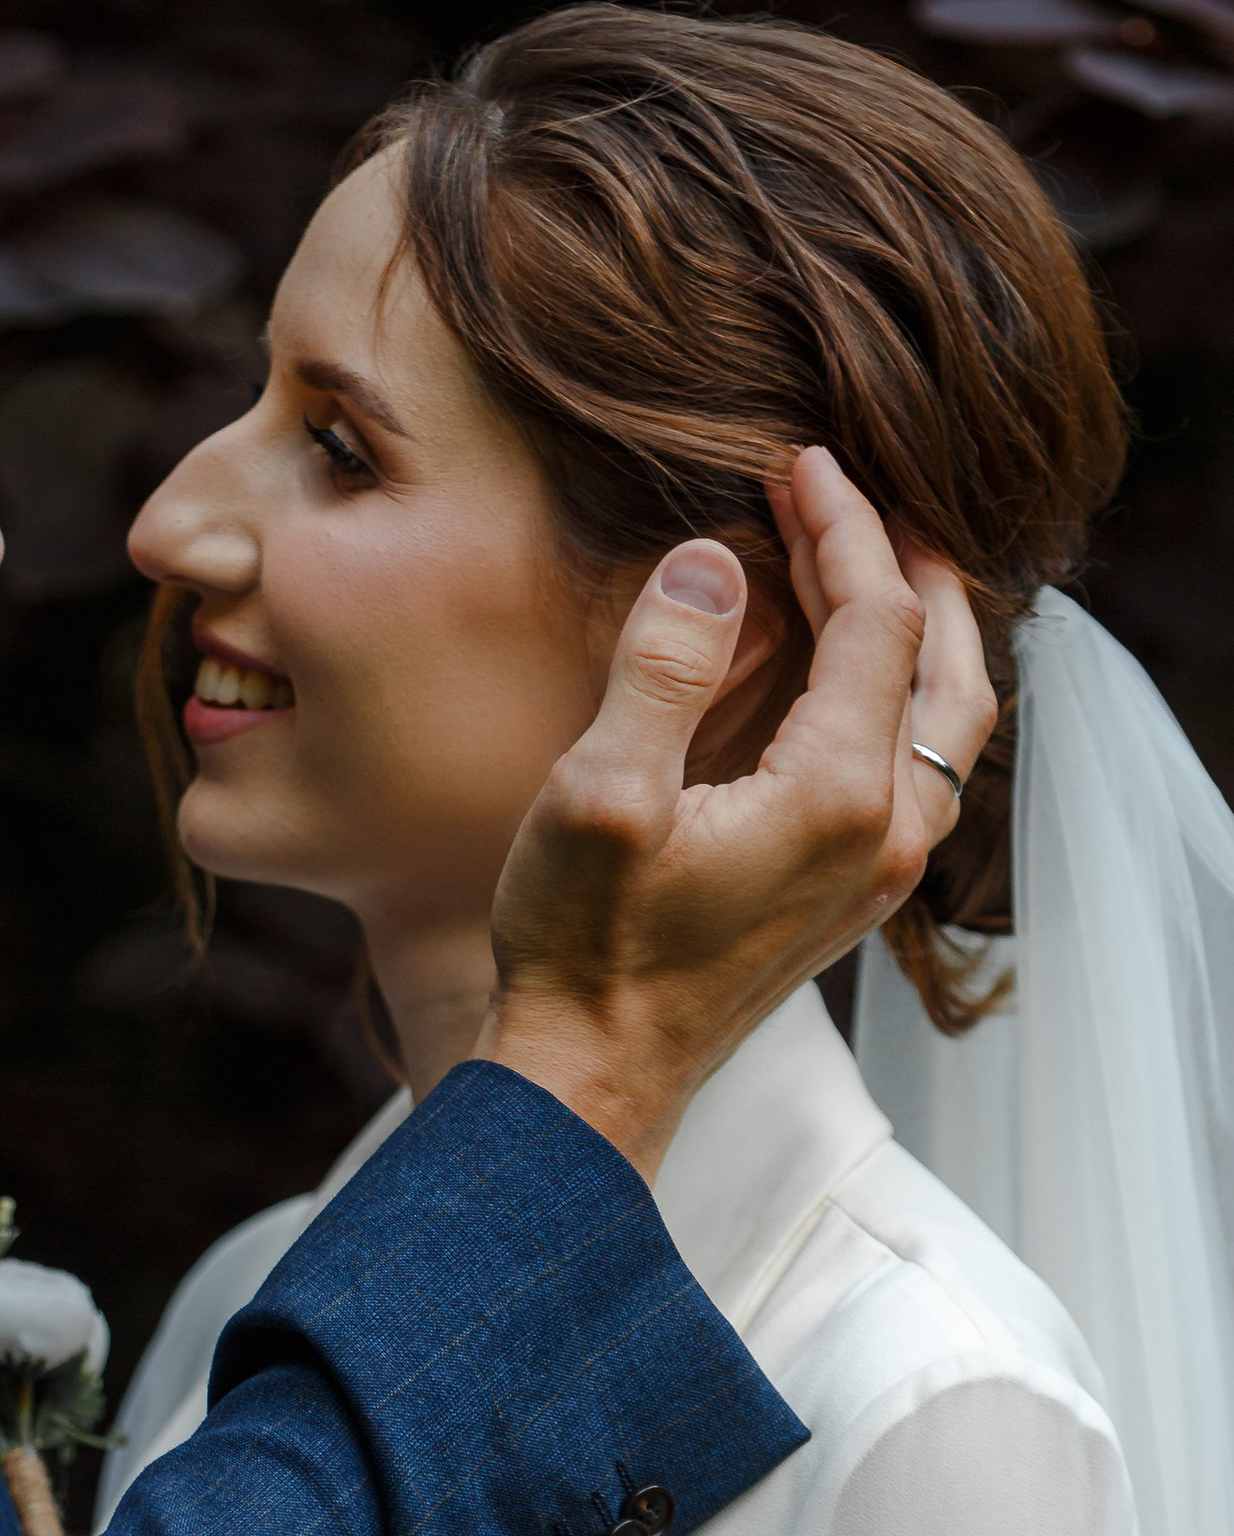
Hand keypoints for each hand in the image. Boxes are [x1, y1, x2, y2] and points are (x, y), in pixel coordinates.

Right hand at [479, 446, 992, 1179]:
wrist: (595, 1073)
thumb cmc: (584, 942)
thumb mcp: (601, 792)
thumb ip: (664, 667)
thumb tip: (712, 561)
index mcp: (837, 795)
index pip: (878, 621)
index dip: (845, 528)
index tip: (800, 463)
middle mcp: (886, 834)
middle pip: (950, 668)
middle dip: (912, 569)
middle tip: (858, 499)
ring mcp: (878, 872)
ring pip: (950, 725)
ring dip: (927, 634)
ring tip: (883, 569)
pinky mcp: (852, 895)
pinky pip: (921, 770)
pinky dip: (908, 697)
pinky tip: (857, 679)